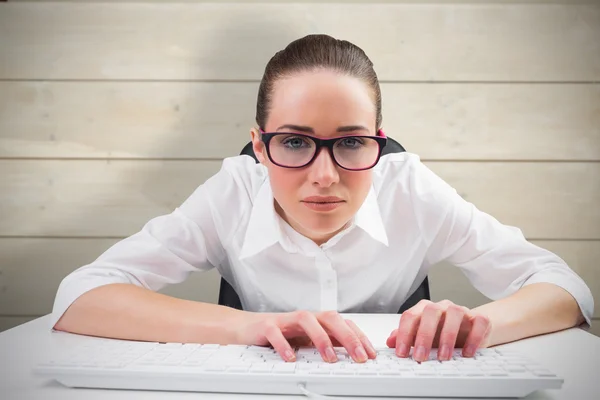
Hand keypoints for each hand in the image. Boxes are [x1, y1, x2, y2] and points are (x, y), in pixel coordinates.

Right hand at [236, 310, 376, 362]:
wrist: (247, 327)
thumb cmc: (281, 333)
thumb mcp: (307, 340)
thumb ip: (327, 343)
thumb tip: (352, 354)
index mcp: (316, 321)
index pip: (343, 323)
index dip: (359, 337)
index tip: (370, 354)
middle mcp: (304, 318)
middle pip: (330, 318)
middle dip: (348, 337)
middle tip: (359, 357)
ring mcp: (286, 320)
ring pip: (307, 320)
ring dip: (321, 339)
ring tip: (330, 359)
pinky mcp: (267, 326)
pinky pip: (276, 333)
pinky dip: (284, 345)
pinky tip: (291, 358)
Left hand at [386, 300, 491, 361]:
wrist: (469, 329)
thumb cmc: (441, 332)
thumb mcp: (421, 336)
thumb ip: (406, 337)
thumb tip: (390, 342)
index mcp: (424, 309)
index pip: (410, 316)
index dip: (404, 334)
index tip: (402, 353)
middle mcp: (441, 307)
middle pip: (430, 312)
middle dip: (424, 335)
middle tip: (421, 356)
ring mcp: (460, 310)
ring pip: (454, 313)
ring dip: (448, 336)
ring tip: (444, 357)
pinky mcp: (479, 318)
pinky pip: (478, 322)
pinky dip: (474, 337)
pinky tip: (467, 353)